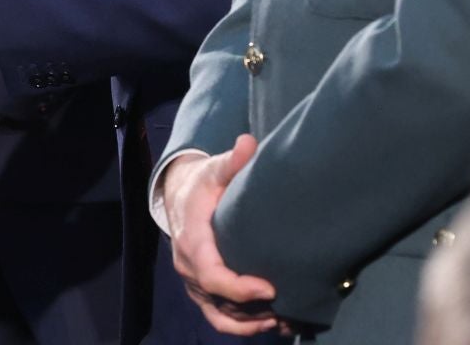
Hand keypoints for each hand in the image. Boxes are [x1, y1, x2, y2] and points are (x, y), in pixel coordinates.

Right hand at [164, 135, 280, 335]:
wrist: (180, 197)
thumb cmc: (203, 184)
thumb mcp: (214, 169)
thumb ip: (232, 162)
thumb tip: (248, 143)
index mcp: (191, 239)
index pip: (211, 274)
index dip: (239, 288)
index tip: (271, 288)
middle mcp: (188, 266)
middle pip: (219, 301)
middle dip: (253, 309)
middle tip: (289, 308)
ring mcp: (193, 283)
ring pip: (220, 315)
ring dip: (251, 322)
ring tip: (285, 320)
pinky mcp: (201, 291)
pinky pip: (217, 318)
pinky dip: (241, 327)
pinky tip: (269, 325)